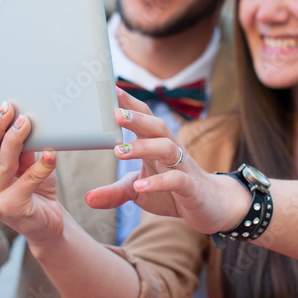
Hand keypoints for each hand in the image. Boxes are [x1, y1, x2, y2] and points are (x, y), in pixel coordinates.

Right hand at [0, 101, 61, 251]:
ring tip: (26, 123)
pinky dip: (42, 165)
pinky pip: (28, 180)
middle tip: (10, 109)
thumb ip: (15, 146)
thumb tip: (18, 119)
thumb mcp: (19, 162)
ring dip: (15, 139)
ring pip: (2, 163)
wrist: (44, 222)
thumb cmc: (29, 188)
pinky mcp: (11, 208)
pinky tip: (50, 153)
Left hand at [85, 89, 249, 234]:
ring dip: (143, 147)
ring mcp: (183, 167)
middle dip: (137, 119)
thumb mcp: (139, 192)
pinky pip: (176, 180)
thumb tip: (86, 199)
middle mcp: (171, 151)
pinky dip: (158, 182)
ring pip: (167, 148)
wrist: (211, 207)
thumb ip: (114, 192)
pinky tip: (140, 185)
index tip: (112, 89)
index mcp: (157, 145)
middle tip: (115, 114)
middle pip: (156, 127)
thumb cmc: (173, 192)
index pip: (145, 118)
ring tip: (120, 152)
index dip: (131, 104)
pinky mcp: (191, 187)